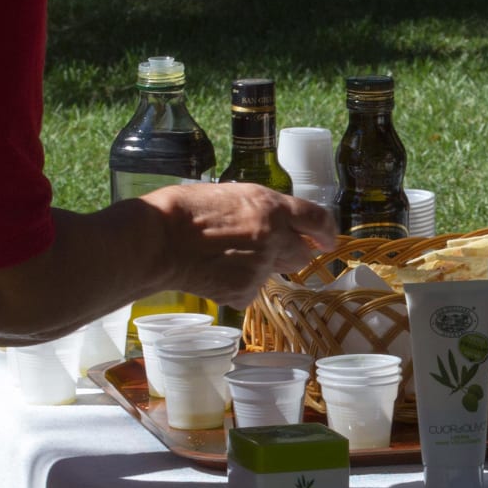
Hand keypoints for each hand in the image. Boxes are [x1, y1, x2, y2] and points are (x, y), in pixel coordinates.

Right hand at [146, 183, 336, 307]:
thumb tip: (282, 223)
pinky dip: (237, 286)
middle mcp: (274, 236)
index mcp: (272, 207)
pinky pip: (250, 291)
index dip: (326, 232)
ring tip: (226, 256)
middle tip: (264, 249)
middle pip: (301, 254)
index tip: (328, 240)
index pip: (317, 219)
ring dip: (259, 267)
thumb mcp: (235, 195)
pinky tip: (215, 273)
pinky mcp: (245, 289)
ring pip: (273, 272)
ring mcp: (261, 266)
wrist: (159, 238)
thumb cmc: (188, 210)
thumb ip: (264, 210)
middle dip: (290, 253)